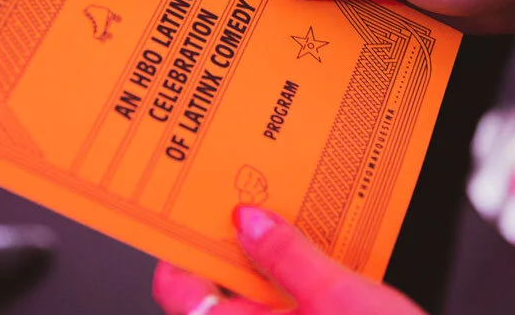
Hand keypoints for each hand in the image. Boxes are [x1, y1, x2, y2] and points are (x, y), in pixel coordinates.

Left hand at [150, 207, 425, 314]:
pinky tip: (323, 269)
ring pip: (254, 301)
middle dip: (239, 247)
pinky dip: (294, 288)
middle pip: (219, 290)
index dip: (186, 246)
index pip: (179, 288)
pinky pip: (283, 311)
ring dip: (271, 266)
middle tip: (259, 210)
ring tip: (300, 235)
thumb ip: (287, 254)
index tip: (203, 212)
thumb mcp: (335, 293)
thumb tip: (250, 220)